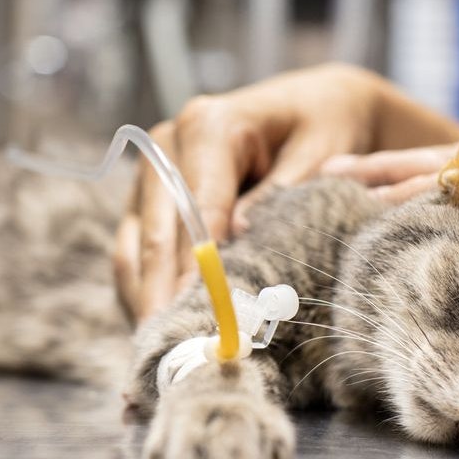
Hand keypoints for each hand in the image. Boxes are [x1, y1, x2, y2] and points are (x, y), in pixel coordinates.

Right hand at [114, 65, 458, 321]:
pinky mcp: (149, 202)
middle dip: (160, 293)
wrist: (309, 108)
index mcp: (209, 125)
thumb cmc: (323, 126)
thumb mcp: (322, 152)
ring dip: (145, 300)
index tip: (195, 311)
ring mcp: (152, 175)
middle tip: (170, 347)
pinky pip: (135, 253)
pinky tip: (162, 331)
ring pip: (134, 247)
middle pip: (155, 232)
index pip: (196, 206)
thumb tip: (237, 236)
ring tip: (161, 351)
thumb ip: (284, 192)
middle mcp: (167, 146)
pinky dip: (145, 292)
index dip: (194, 264)